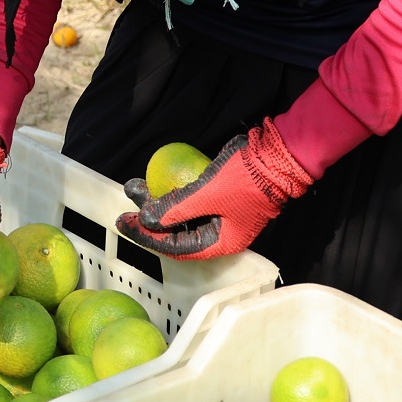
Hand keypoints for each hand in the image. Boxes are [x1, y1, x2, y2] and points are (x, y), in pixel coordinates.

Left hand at [116, 119, 310, 258]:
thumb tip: (146, 220)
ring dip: (157, 202)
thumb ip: (176, 209)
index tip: (125, 223)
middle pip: (176, 231)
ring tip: (134, 187)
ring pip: (180, 213)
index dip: (148, 237)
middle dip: (149, 220)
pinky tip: (154, 181)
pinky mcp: (218, 193)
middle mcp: (219, 232)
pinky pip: (189, 198)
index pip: (177, 247)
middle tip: (124, 210)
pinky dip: (171, 192)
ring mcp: (219, 212)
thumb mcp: (207, 194)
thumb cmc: (246, 179)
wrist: (277, 154)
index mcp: (221, 243)